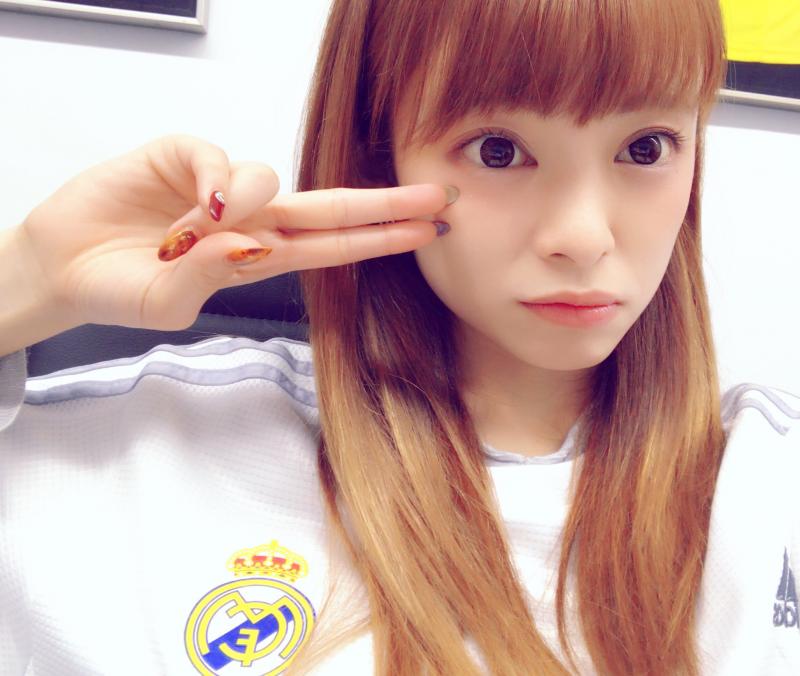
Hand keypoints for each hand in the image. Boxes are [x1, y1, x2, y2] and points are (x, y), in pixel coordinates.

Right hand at [16, 134, 454, 331]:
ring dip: (247, 206)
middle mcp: (252, 221)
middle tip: (437, 197)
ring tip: (192, 233)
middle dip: (386, 203)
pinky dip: (215, 179)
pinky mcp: (183, 156)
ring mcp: (221, 188)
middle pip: (331, 207)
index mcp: (260, 259)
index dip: (381, 238)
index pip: (333, 246)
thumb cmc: (119, 289)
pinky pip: (218, 156)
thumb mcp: (166, 304)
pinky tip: (197, 201)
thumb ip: (207, 276)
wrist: (61, 266)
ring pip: (270, 178)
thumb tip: (248, 239)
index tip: (428, 232)